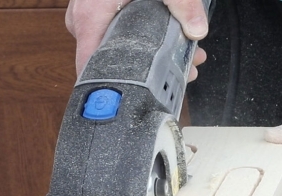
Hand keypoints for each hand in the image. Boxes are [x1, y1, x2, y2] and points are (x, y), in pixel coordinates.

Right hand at [66, 0, 208, 77]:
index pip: (90, 70)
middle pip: (113, 64)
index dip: (114, 90)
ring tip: (188, 62)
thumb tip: (197, 31)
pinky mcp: (101, 16)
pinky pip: (120, 38)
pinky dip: (146, 42)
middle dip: (150, 75)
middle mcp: (84, 22)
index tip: (138, 100)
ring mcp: (91, 20)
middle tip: (182, 76)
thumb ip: (182, 5)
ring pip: (120, 51)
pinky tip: (172, 43)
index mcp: (89, 18)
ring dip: (154, 59)